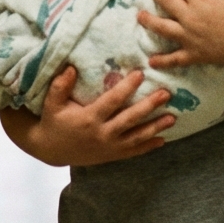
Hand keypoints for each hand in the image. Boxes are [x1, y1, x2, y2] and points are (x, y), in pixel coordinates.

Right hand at [1, 65, 173, 166]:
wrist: (51, 150)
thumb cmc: (53, 122)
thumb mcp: (52, 103)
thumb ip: (60, 85)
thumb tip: (71, 67)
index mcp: (89, 119)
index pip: (112, 101)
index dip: (127, 87)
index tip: (141, 74)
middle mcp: (102, 134)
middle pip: (130, 119)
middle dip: (149, 106)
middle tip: (166, 94)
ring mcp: (108, 147)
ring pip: (136, 137)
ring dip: (155, 127)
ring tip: (172, 118)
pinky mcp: (111, 155)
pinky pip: (133, 151)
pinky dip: (148, 146)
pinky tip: (162, 140)